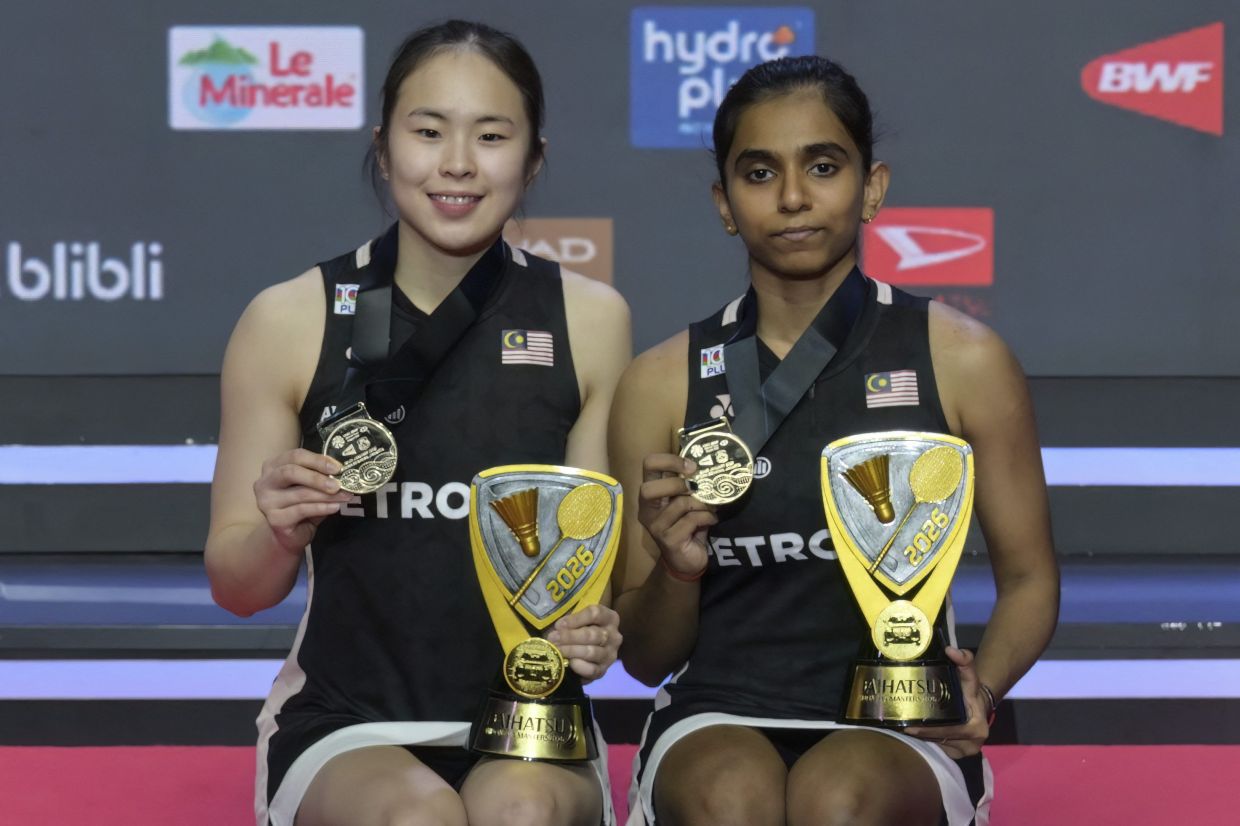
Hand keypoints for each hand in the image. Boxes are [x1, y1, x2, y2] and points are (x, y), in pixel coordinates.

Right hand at [253, 448, 352, 554]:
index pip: (295, 456)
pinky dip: (321, 508)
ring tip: (345, 496)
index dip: (317, 460)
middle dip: (317, 477)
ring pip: (301, 493)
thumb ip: (320, 477)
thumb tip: (342, 473)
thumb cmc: (300, 505)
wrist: (288, 535)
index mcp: (273, 466)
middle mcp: (265, 482)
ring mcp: (267, 501)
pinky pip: (302, 510)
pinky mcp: (275, 519)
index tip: (337, 467)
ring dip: (326, 495)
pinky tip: (335, 507)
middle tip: (338, 483)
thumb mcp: (310, 487)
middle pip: (291, 472)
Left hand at [545, 604, 621, 683]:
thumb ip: (570, 621)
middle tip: (554, 638)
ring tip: (557, 649)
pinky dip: (578, 666)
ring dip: (571, 650)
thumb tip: (559, 627)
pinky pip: (591, 670)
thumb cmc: (580, 631)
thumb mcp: (578, 621)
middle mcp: (614, 636)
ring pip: (591, 652)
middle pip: (592, 634)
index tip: (559, 625)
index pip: (595, 614)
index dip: (575, 619)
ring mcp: (610, 655)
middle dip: (570, 637)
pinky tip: (569, 662)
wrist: (585, 655)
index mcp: (610, 618)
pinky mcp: (603, 671)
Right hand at [638, 453, 717, 579]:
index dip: (669, 460)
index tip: (690, 466)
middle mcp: (647, 510)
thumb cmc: (686, 527)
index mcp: (650, 495)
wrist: (686, 562)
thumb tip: (708, 466)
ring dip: (701, 503)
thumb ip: (688, 486)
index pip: (648, 465)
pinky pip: (691, 520)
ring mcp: (656, 526)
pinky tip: (712, 520)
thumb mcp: (684, 502)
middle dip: (678, 484)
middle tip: (697, 487)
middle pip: (649, 488)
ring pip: (679, 504)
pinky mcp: (668, 540)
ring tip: (710, 508)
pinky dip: (707, 517)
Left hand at [905, 647, 990, 757]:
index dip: (929, 728)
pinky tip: (913, 733)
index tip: (909, 725)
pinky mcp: (958, 755)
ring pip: (938, 746)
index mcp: (976, 727)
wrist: (979, 704)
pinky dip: (927, 741)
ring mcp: (965, 752)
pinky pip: (939, 749)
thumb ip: (964, 660)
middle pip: (940, 740)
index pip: (948, 730)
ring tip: (902, 728)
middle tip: (900, 725)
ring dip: (921, 738)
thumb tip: (951, 650)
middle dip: (920, 734)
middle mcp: (973, 743)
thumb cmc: (971, 690)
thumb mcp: (969, 674)